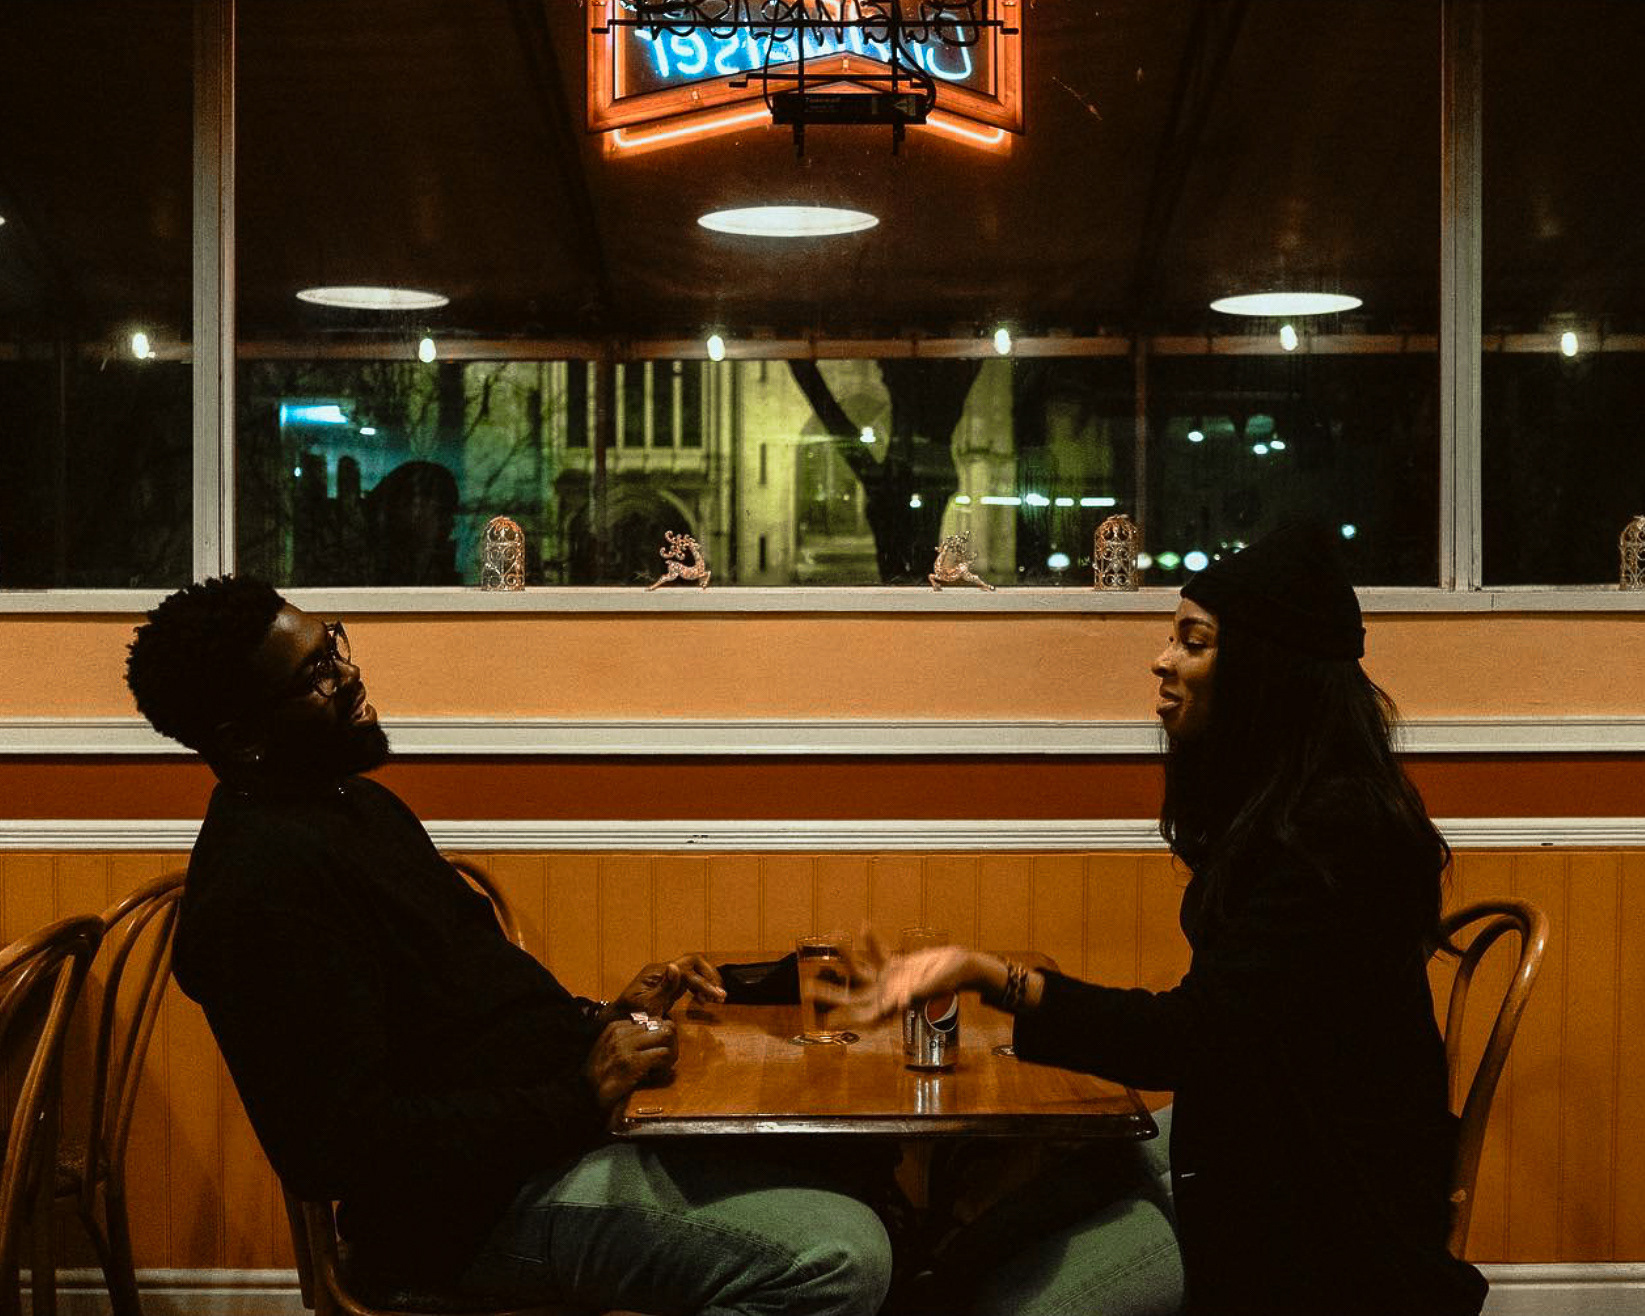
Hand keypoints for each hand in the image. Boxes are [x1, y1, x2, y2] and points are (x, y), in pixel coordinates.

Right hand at [584, 1017, 677, 1112]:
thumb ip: (629, 1039)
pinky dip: (665, 1066)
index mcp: (616, 1027)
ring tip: (659, 1068)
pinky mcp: (632, 1062)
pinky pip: (664, 1053)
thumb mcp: (611, 1050)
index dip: (660, 1038)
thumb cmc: (601, 1077)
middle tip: (665, 1061)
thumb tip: (657, 1032)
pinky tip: (654, 1076)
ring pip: (666, 1035)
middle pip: (663, 1025)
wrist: (585, 1098)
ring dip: (669, 1053)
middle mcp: (621, 1032)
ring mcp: (625, 1046)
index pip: (654, 1020)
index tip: (656, 1053)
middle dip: (670, 1043)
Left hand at [607, 953, 725, 1022]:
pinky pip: (689, 980)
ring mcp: (666, 976)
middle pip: (693, 961)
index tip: (717, 997)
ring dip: (707, 981)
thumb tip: (675, 967)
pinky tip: (703, 1001)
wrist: (616, 1021)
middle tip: (720, 995)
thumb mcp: (645, 1006)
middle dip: (709, 976)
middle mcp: (663, 970)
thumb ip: (662, 988)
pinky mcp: (668, 985)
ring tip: (716, 999)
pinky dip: (699, 987)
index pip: (687, 970)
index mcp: (657, 972)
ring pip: (693, 969)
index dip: (704, 982)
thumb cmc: (629, 1017)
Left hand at [817, 937, 1002, 1025]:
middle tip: (808, 989)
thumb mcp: (934, 985)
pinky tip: (864, 926)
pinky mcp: (896, 965)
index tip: (828, 1019)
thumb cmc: (952, 979)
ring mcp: (890, 980)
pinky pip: (877, 953)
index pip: (866, 1017)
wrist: (963, 966)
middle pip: (853, 998)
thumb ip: (918, 992)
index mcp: (895, 1005)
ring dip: (846, 958)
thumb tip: (900, 1002)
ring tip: (834, 939)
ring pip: (860, 973)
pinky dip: (870, 941)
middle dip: (832, 995)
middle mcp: (888, 995)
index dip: (847, 1020)